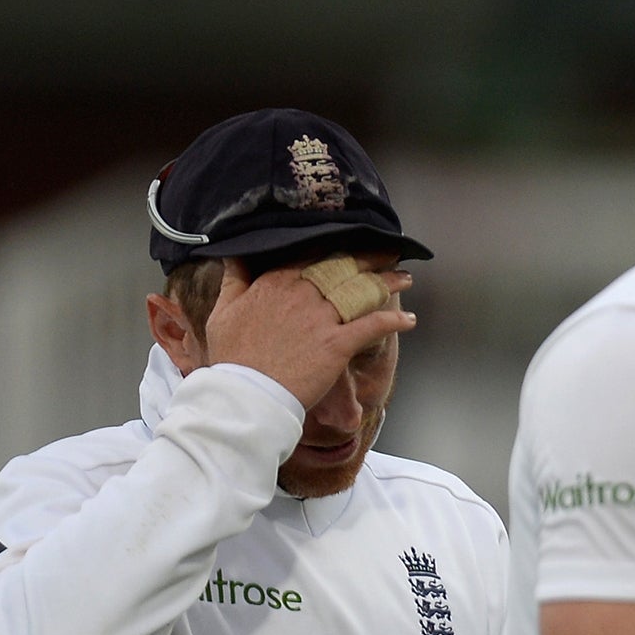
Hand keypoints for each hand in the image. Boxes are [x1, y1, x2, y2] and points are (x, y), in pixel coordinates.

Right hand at [203, 257, 415, 409]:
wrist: (247, 394)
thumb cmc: (234, 357)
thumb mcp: (224, 311)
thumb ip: (235, 279)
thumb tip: (234, 255)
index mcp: (276, 283)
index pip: (311, 255)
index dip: (334, 246)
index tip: (350, 241)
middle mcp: (302, 295)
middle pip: (342, 269)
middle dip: (369, 259)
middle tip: (390, 252)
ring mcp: (322, 318)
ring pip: (361, 292)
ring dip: (388, 284)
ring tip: (406, 279)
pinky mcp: (337, 344)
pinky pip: (373, 326)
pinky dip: (393, 321)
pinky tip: (409, 319)